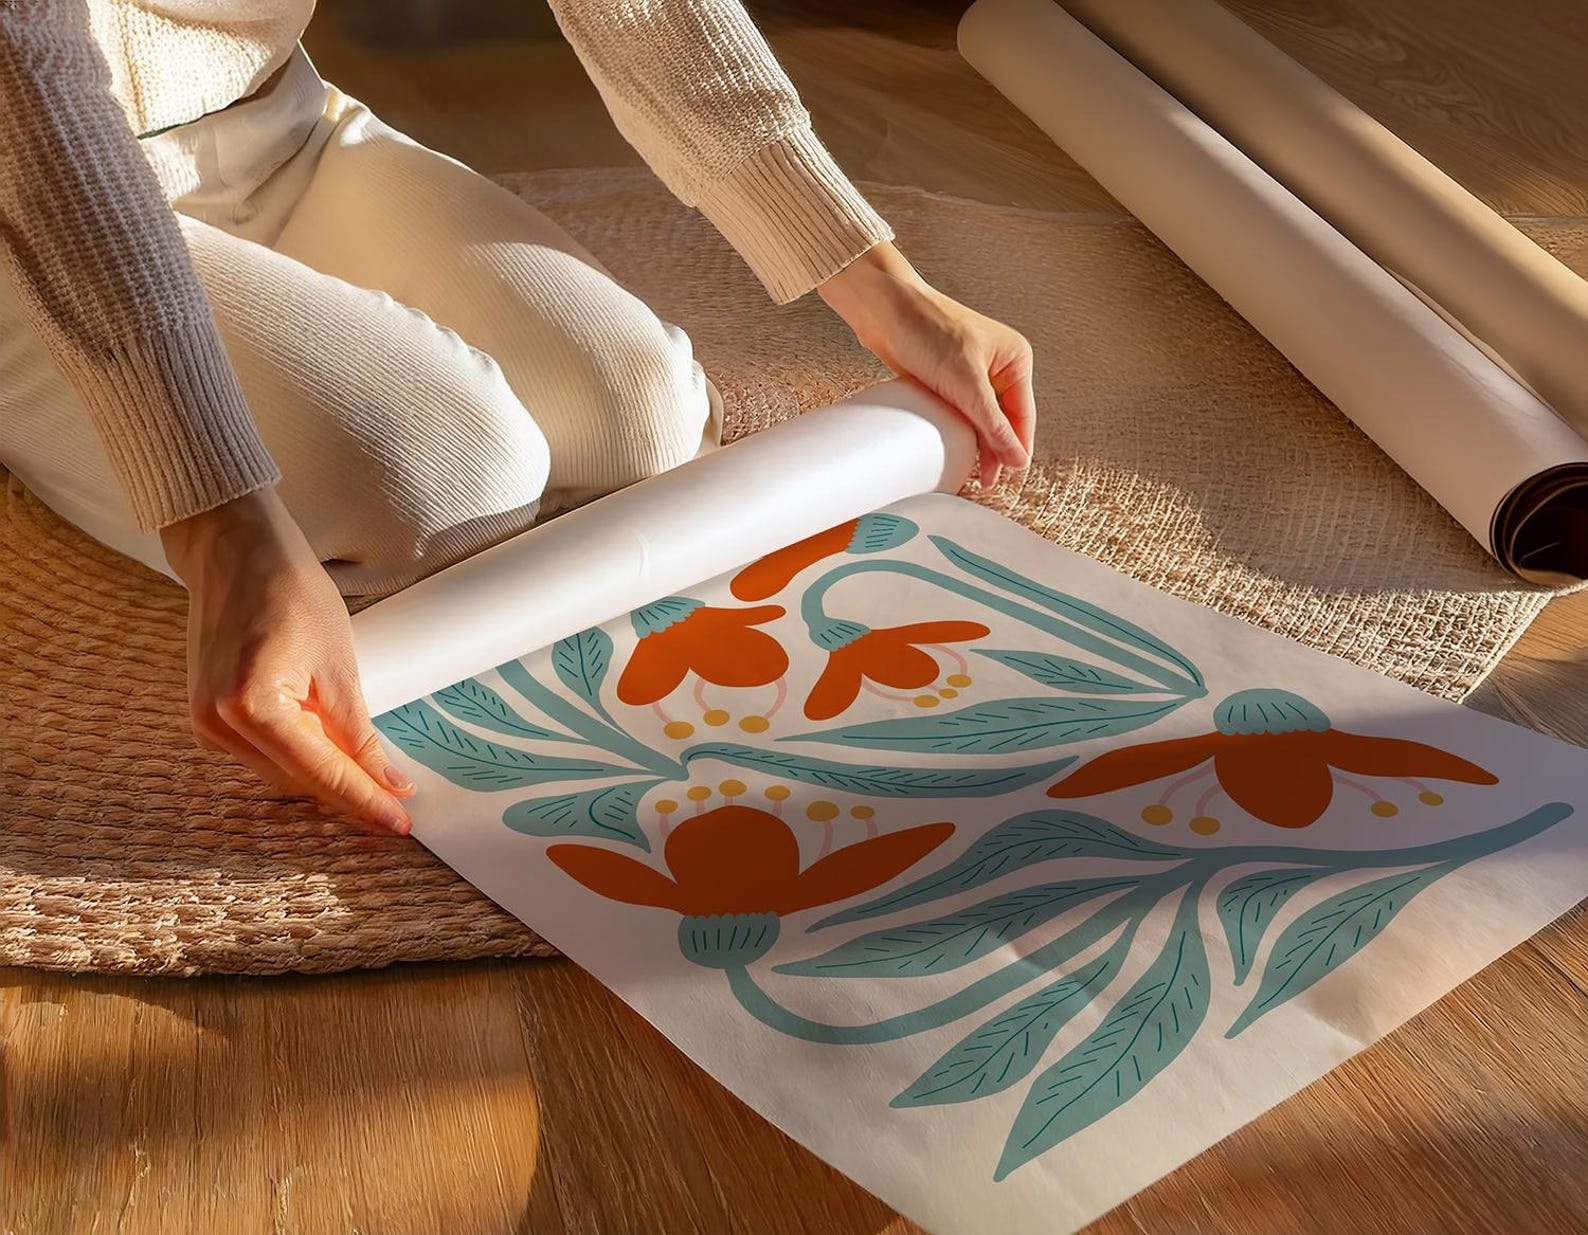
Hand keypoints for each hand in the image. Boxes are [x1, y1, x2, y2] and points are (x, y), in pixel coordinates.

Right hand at [160, 487, 415, 834]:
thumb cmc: (291, 593)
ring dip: (325, 778)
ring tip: (375, 785)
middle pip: (298, 780)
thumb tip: (389, 784)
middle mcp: (216, 723)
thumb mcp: (339, 666)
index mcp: (250, 706)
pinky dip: (300, 757)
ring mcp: (204, 723)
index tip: (402, 825)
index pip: (320, 772)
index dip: (364, 801)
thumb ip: (359, 734)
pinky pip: (263, 754)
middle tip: (399, 808)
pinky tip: (332, 756)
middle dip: (348, 795)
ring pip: (281, 773)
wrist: (236, 553)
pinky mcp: (205, 716)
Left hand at [818, 241, 1035, 488]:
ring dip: (976, 444)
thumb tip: (1018, 460)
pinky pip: (959, 412)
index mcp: (1015, 360)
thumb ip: (993, 425)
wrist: (884, 309)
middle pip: (1003, 420)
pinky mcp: (946, 378)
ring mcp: (971, 373)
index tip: (1006, 477)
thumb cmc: (929, 330)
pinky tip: (953, 451)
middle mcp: (998, 366)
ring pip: (980, 418)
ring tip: (969, 474)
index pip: (1023, 415)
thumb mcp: (967, 385)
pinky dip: (957, 431)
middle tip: (984, 482)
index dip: (1015, 448)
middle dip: (995, 450)